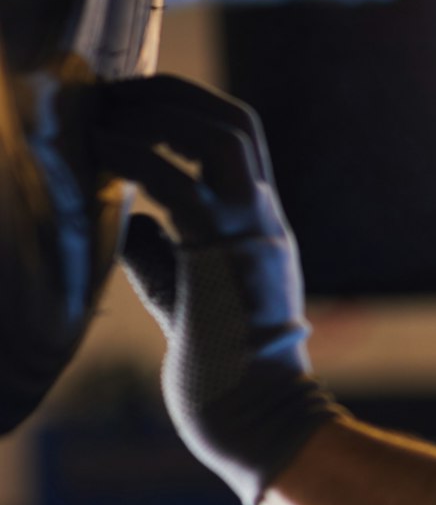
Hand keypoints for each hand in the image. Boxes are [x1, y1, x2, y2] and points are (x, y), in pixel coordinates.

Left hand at [90, 76, 341, 504]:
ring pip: (219, 137)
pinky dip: (138, 154)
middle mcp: (264, 218)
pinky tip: (102, 151)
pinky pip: (181, 183)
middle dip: (172, 93)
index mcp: (261, 224)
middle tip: (112, 92)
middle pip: (235, 121)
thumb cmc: (219, 364)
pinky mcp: (222, 254)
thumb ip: (165, 250)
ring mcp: (250, 232)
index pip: (240, 138)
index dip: (189, 105)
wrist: (252, 412)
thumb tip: (131, 218)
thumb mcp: (186, 293)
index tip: (134, 102)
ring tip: (106, 113)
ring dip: (158, 112)